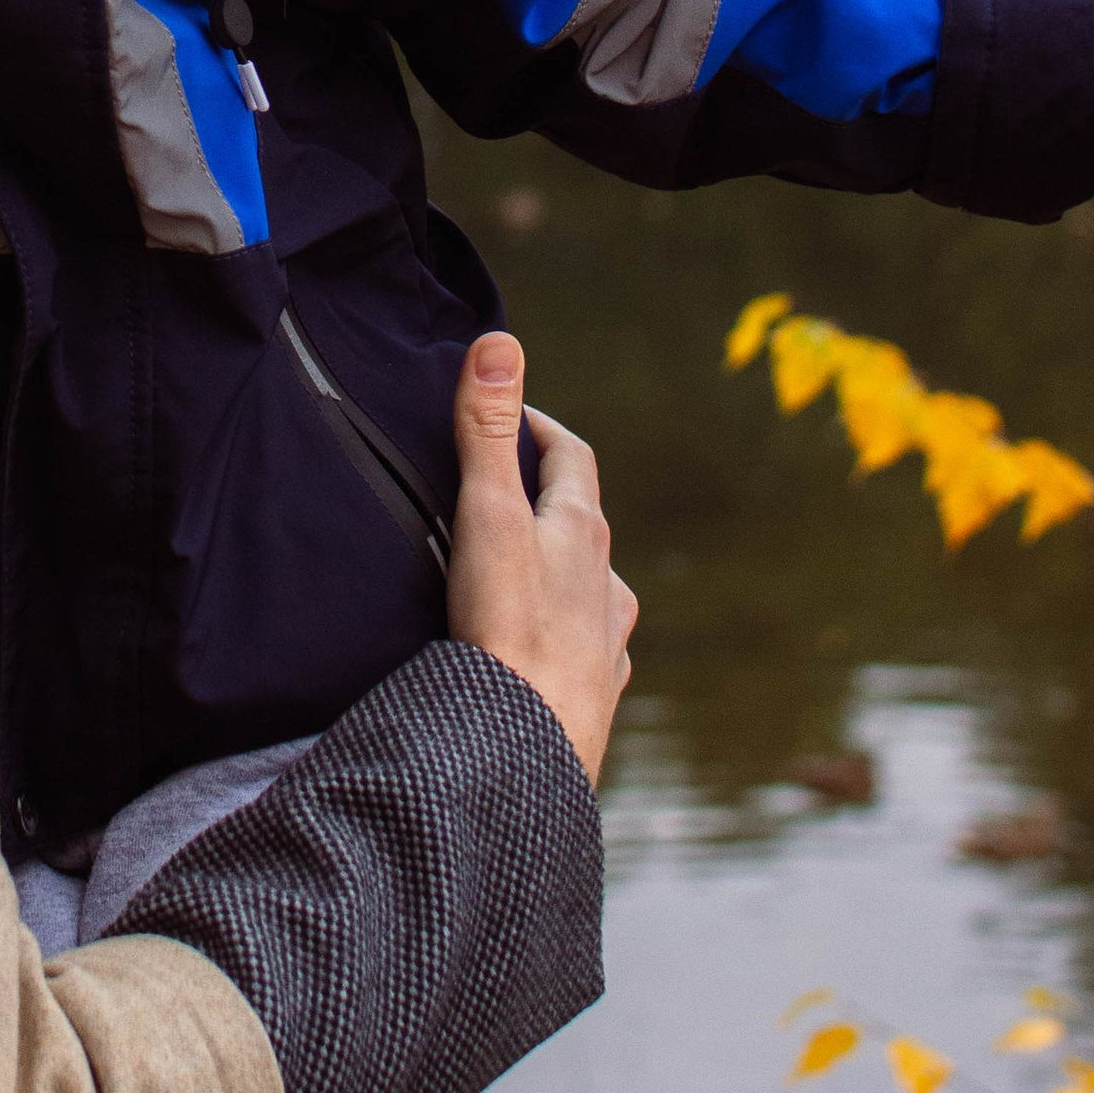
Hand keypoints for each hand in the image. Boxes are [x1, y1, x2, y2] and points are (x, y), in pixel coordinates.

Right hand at [445, 332, 635, 782]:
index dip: (540, 428)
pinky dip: (562, 636)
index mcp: (582, 533)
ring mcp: (606, 644)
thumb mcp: (487, 515)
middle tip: (500, 489)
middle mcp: (607, 584)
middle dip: (545, 500)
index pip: (571, 457)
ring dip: (560, 572)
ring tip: (516, 575)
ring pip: (590, 591)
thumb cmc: (508, 630)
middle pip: (581, 524)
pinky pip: (585, 652)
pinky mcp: (593, 695)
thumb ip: (487, 431)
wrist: (529, 751)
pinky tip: (539, 651)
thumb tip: (500, 341)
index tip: (509, 414)